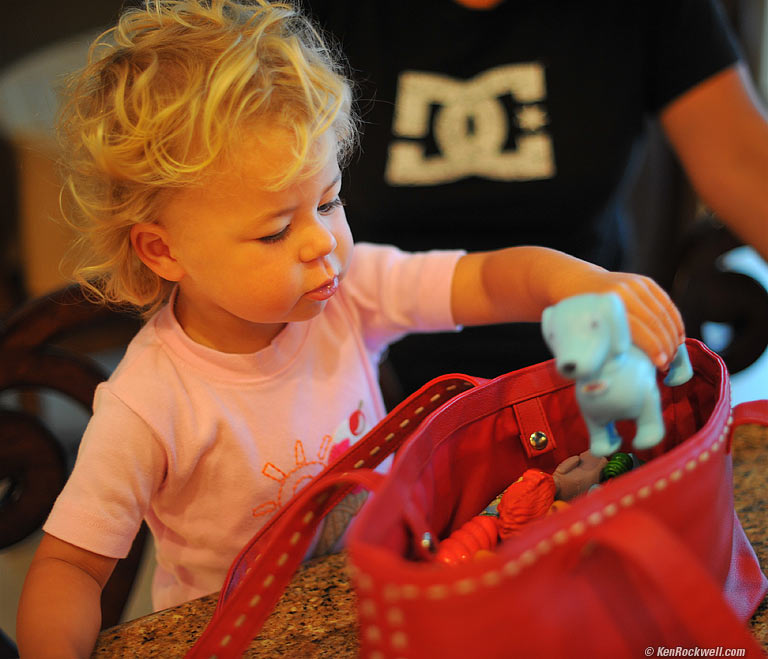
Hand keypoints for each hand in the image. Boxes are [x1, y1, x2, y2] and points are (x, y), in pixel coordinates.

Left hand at [553, 268, 684, 369]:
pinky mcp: (644, 282)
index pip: (638, 329)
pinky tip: (679, 337)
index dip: (653, 349)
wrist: (576, 280)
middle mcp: (624, 292)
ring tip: (674, 355)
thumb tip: (611, 379)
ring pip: (663, 313)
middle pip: (654, 322)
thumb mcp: (581, 329)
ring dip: (673, 335)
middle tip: (668, 364)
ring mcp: (636, 284)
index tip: (660, 365)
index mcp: (607, 305)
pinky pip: (666, 303)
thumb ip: (598, 347)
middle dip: (666, 345)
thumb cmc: (578, 314)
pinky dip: (675, 320)